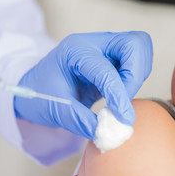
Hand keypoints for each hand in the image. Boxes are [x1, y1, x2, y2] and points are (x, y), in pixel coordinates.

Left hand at [14, 31, 152, 139]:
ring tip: (119, 97)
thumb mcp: (54, 109)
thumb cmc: (39, 94)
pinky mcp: (113, 59)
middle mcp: (94, 43)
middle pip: (134, 43)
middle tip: (123, 98)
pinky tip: (119, 93)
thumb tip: (108, 132)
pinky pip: (136, 61)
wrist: (34, 88)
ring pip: (139, 50)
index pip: (106, 70)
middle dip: (135, 74)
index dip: (119, 95)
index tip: (124, 119)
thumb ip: (80, 121)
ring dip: (137, 76)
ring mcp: (106, 48)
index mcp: (75, 51)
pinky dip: (135, 78)